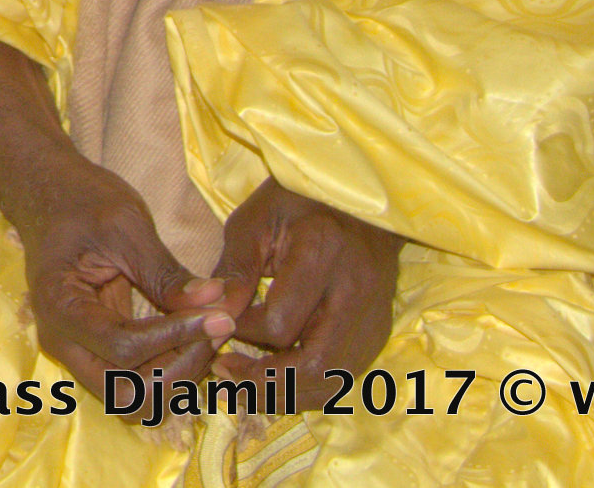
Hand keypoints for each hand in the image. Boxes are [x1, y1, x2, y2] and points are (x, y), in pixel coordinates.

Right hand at [14, 156, 244, 392]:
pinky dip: (170, 370)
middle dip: (178, 368)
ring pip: (136, 399)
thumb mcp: (126, 225)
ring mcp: (79, 352)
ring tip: (208, 332)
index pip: (124, 348)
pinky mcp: (99, 351)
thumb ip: (166, 271)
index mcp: (61, 307)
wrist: (51, 195)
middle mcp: (64, 342)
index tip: (219, 314)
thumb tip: (214, 299)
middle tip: (216, 327)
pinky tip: (194, 336)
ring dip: (177, 376)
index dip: (177, 336)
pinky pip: (138, 380)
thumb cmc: (82, 200)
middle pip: (128, 392)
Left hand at [207, 180, 403, 387]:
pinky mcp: (379, 330)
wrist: (357, 201)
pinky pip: (344, 374)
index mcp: (323, 251)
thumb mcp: (254, 220)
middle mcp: (356, 289)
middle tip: (226, 371)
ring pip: (332, 379)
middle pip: (314, 365)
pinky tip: (278, 375)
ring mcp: (374, 314)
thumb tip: (214, 317)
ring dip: (286, 392)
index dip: (242, 330)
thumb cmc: (297, 202)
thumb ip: (234, 270)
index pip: (280, 322)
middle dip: (264, 380)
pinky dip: (308, 385)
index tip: (218, 321)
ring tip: (246, 380)